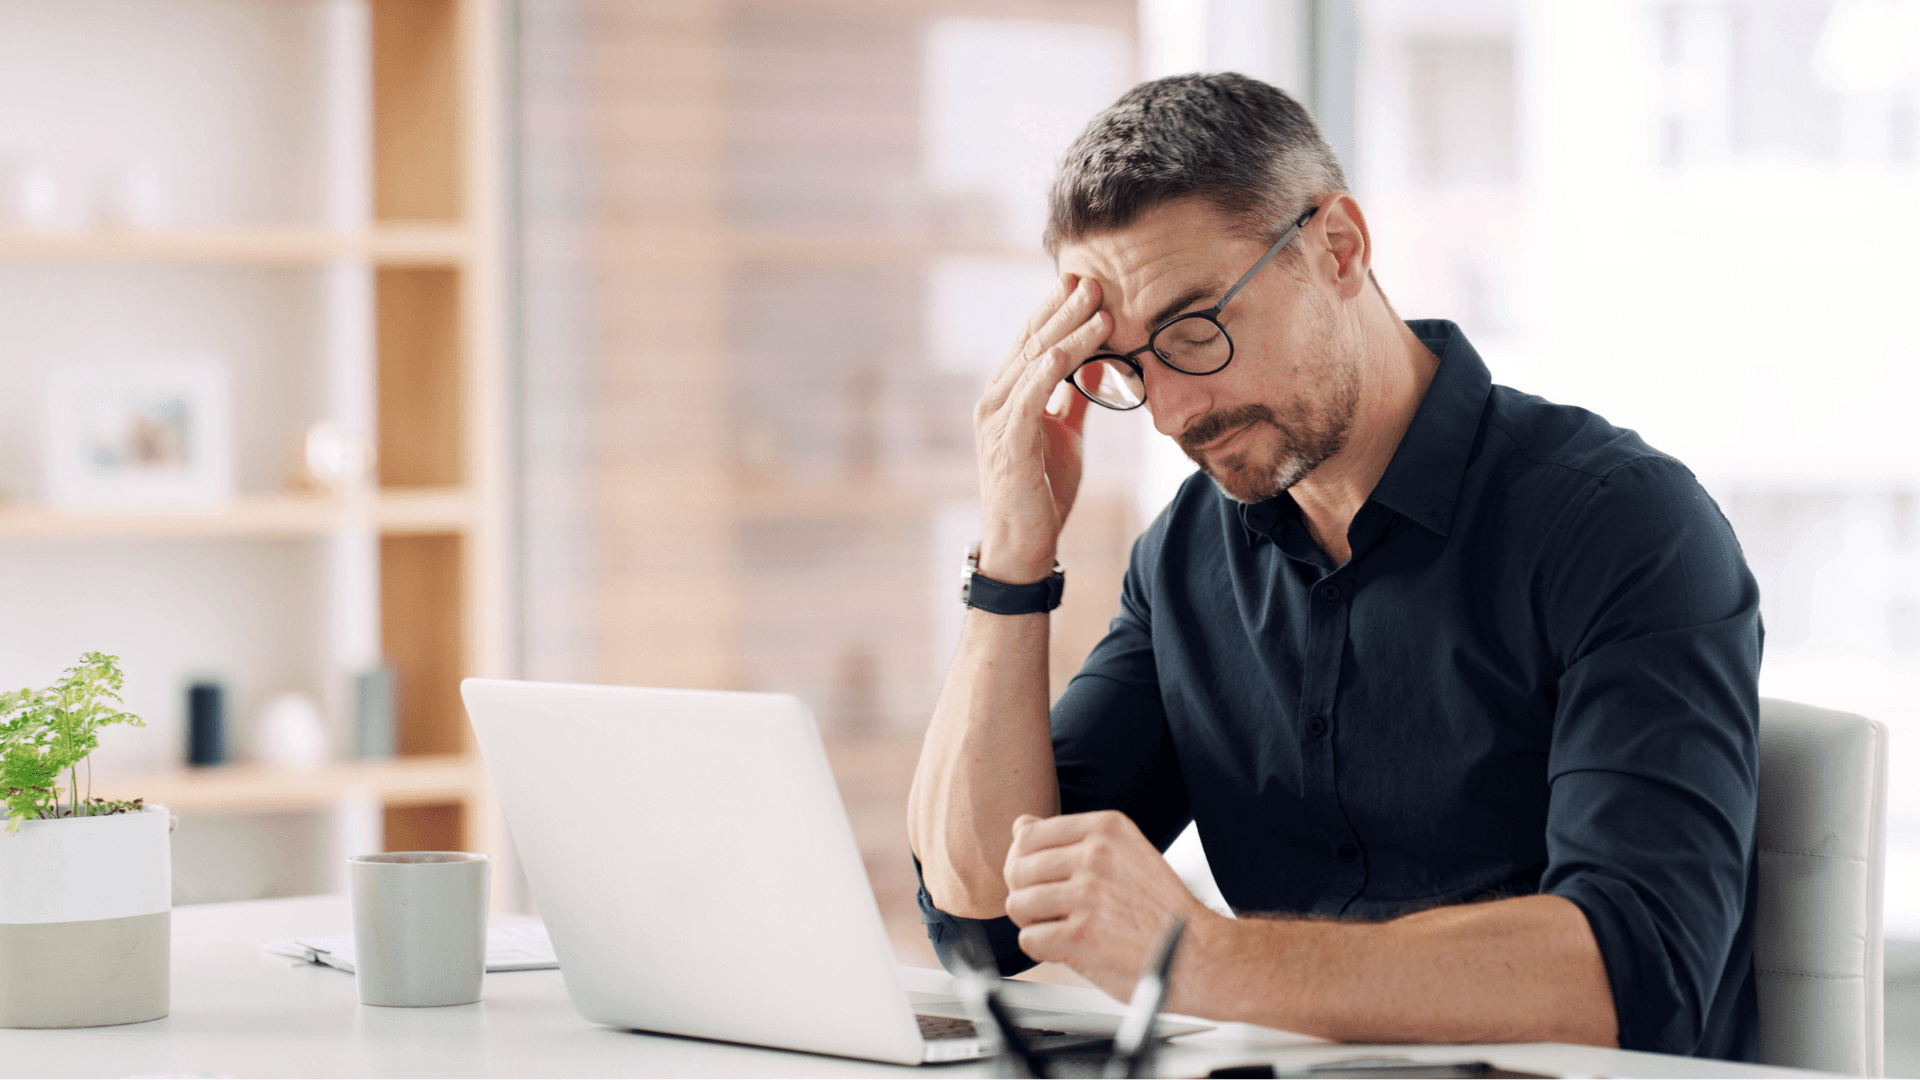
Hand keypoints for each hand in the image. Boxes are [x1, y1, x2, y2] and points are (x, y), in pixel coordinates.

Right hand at [972, 275, 1111, 582]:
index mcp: (1008, 395)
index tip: (1085, 281)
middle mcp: (996, 400)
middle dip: (1064, 309)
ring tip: (1098, 306)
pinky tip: (1072, 349)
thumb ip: (1074, 397)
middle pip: (1033, 343)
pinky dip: (1051, 370)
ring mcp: (997, 421)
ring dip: (1068, 332)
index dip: (1058, 310)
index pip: (1033, 341)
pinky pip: (1030, 398)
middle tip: (1093, 279)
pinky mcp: (1008, 443)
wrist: (1023, 543)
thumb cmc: (1042, 489)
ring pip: (1035, 364)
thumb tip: (1094, 360)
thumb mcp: (1065, 433)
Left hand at [1002, 811, 1211, 1002]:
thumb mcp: (1124, 852)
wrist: (1199, 953)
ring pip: (1018, 903)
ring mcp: (1087, 894)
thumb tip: (1020, 824)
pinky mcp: (1080, 935)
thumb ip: (1070, 837)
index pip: (1028, 833)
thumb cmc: (1161, 908)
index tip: (1036, 877)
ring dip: (1032, 922)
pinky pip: (1029, 938)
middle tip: (1046, 909)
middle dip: (1024, 892)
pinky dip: (1042, 948)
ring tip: (1058, 928)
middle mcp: (1095, 855)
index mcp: (1106, 828)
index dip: (1023, 860)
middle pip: (1017, 868)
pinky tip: (1066, 947)